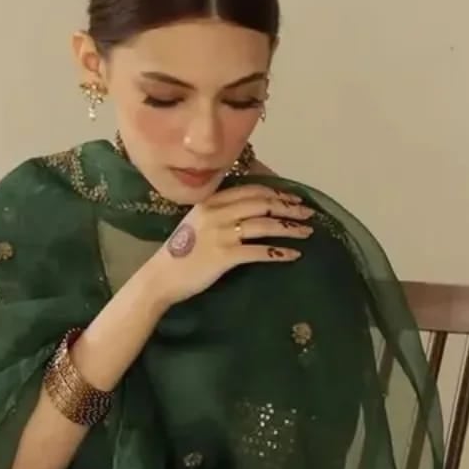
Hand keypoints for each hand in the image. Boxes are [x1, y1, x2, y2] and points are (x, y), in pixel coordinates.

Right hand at [143, 185, 314, 307]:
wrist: (160, 278)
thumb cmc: (179, 254)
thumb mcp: (196, 223)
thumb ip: (219, 212)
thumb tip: (249, 210)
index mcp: (211, 202)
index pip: (251, 190)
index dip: (276, 193)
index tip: (293, 198)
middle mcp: (217, 213)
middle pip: (262, 204)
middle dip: (289, 208)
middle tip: (308, 213)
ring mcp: (221, 234)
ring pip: (264, 225)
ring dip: (289, 228)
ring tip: (307, 232)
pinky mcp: (224, 256)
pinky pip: (259, 251)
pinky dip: (279, 253)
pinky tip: (293, 255)